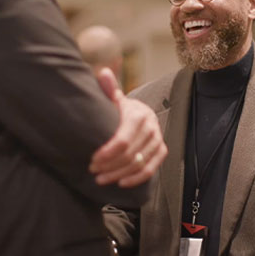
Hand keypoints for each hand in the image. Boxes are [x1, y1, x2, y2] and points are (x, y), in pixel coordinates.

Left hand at [89, 68, 166, 186]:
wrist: (140, 113)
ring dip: (119, 174)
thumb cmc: (121, 109)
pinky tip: (121, 183)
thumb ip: (108, 89)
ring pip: (139, 163)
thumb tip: (103, 72)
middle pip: (130, 154)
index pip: (123, 140)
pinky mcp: (162, 150)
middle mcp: (151, 127)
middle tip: (93, 171)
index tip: (92, 159)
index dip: (107, 153)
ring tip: (101, 179)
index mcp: (138, 114)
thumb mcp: (114, 99)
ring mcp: (158, 139)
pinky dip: (136, 178)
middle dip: (109, 165)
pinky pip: (151, 169)